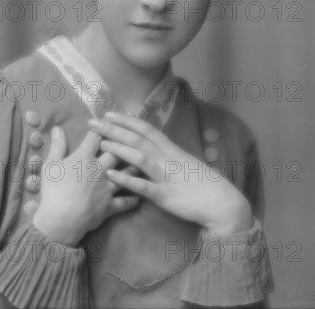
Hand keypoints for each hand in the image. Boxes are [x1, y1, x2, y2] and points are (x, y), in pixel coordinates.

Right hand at [32, 126, 139, 246]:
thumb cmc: (53, 191)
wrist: (60, 220)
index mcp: (85, 158)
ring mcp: (108, 187)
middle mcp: (100, 169)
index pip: (96, 137)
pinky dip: (134, 198)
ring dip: (135, 166)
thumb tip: (58, 127)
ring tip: (143, 160)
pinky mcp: (111, 206)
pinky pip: (126, 202)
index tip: (107, 120)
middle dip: (124, 142)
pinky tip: (141, 194)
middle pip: (117, 151)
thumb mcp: (50, 165)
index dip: (102, 127)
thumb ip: (57, 145)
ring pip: (127, 173)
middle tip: (131, 135)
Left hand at [88, 112, 252, 235]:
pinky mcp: (166, 195)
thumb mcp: (183, 162)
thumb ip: (165, 154)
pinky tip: (112, 176)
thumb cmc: (201, 182)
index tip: (108, 113)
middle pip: (137, 138)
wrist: (221, 201)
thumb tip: (149, 146)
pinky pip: (144, 186)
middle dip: (114, 129)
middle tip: (93, 122)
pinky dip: (127, 180)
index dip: (126, 120)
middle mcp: (166, 157)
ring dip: (119, 149)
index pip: (145, 128)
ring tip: (99, 143)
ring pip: (140, 157)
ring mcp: (166, 175)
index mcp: (170, 148)